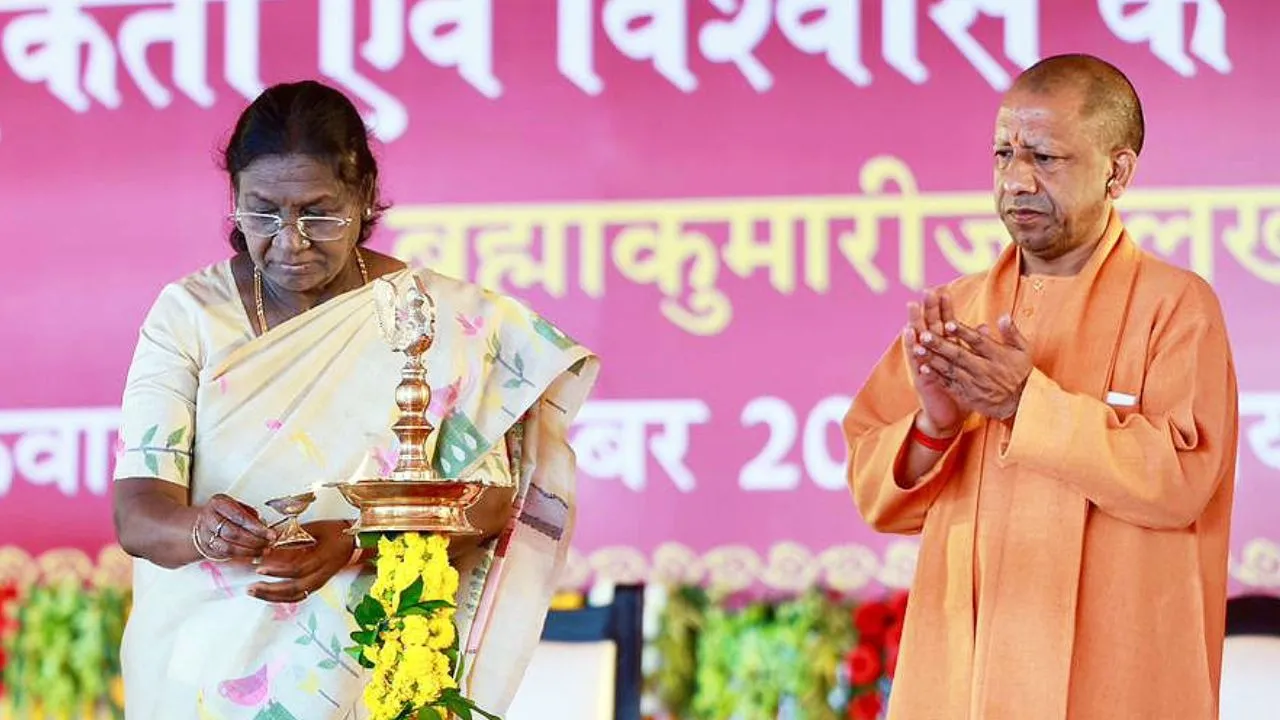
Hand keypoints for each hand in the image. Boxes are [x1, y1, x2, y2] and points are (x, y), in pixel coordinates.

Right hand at [193, 494, 276, 561]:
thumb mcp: (237, 505)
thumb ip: (250, 514)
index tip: (271, 533)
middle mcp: (209, 518)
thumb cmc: (225, 512)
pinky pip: (226, 555)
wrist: (204, 521)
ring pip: (228, 548)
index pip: (240, 517)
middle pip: (233, 534)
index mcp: (218, 503)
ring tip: (263, 551)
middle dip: (254, 541)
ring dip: (249, 551)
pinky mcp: (207, 548)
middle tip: (268, 543)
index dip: (257, 528)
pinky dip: (242, 556)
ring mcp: (205, 535)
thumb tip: (264, 526)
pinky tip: (253, 554)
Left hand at [248, 520, 354, 603]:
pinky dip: (282, 597)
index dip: (278, 570)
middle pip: (294, 590)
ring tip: (255, 592)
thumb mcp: (317, 528)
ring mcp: (320, 582)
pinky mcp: (317, 585)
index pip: (297, 570)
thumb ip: (294, 535)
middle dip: (270, 591)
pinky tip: (269, 595)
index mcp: (323, 560)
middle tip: (251, 587)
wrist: (355, 541)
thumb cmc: (337, 532)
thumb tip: (270, 540)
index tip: (260, 567)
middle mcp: (322, 575)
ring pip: (296, 597)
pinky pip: (299, 596)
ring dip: (273, 597)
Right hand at [905, 290, 966, 435]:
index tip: (943, 291)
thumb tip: (986, 327)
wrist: (948, 416)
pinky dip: (912, 346)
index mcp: (945, 350)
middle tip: (925, 292)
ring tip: (912, 307)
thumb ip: (976, 345)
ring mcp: (924, 364)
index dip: (943, 308)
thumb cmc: (961, 390)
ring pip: (918, 340)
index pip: (943, 324)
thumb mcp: (971, 366)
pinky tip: (909, 334)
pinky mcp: (920, 376)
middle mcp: (932, 354)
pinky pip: (915, 359)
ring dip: (914, 323)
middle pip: (929, 326)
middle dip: (927, 309)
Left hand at [918, 313, 1032, 420]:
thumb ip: (1011, 332)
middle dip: (940, 345)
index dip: (963, 333)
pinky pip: (949, 384)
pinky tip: (922, 368)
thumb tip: (1003, 316)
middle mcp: (984, 369)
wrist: (1020, 403)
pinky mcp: (966, 394)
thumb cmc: (1020, 372)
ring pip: (950, 369)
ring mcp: (973, 382)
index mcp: (997, 355)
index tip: (949, 323)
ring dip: (933, 359)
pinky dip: (936, 377)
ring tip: (917, 349)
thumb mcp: (1022, 350)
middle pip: (959, 355)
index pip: (978, 342)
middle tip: (924, 334)